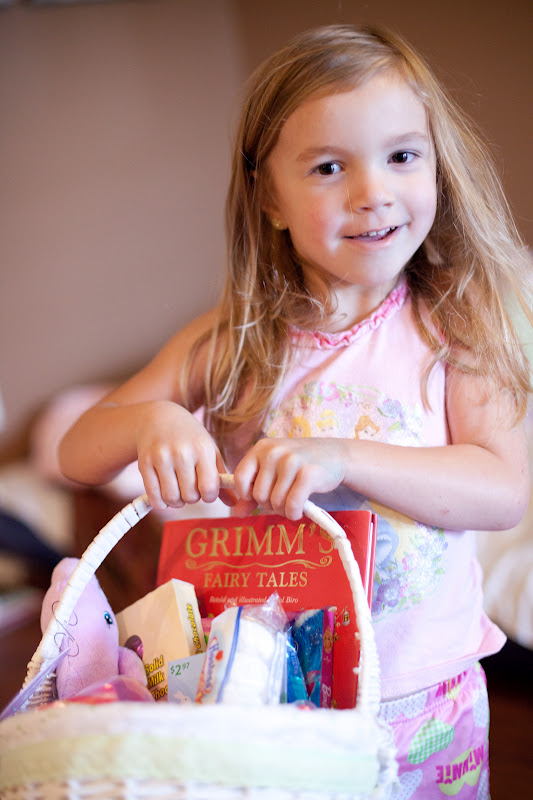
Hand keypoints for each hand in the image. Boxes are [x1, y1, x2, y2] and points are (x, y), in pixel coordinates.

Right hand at [135, 401, 231, 509]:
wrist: (160, 418)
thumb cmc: (190, 438)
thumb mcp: (209, 451)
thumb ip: (220, 477)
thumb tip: (234, 503)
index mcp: (202, 449)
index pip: (208, 488)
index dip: (209, 496)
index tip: (206, 491)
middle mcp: (182, 453)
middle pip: (190, 496)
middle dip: (192, 497)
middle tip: (191, 488)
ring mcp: (161, 457)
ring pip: (171, 498)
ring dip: (177, 501)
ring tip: (179, 491)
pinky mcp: (144, 463)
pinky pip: (153, 496)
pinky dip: (160, 502)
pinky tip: (164, 495)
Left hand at [233, 438, 347, 519]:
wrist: (336, 456)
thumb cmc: (300, 466)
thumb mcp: (274, 472)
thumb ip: (253, 492)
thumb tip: (236, 513)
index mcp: (261, 448)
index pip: (239, 478)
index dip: (247, 494)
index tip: (260, 496)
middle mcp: (274, 452)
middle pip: (258, 495)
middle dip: (270, 504)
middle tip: (283, 498)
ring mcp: (291, 461)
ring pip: (275, 502)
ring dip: (284, 510)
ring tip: (293, 501)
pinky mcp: (307, 474)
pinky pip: (292, 505)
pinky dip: (294, 513)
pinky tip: (299, 510)